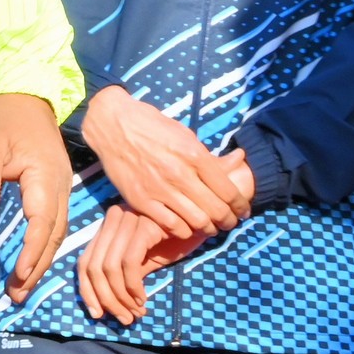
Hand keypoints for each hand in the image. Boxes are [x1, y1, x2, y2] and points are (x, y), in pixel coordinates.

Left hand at [0, 92, 72, 299]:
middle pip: (53, 234)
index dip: (33, 251)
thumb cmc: (2, 121)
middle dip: (38, 267)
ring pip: (57, 232)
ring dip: (42, 260)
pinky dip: (44, 245)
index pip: (42, 222)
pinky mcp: (56, 189)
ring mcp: (62, 189)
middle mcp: (60, 187)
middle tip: (19, 295)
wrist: (23, 99)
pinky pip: (55, 223)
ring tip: (24, 287)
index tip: (20, 275)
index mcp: (45, 177)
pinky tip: (33, 261)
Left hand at [71, 160, 241, 325]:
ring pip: (108, 268)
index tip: (98, 313)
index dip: (87, 291)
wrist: (208, 214)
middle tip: (123, 319)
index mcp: (108, 227)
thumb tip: (108, 301)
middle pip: (92, 267)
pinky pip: (128, 263)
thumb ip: (126, 272)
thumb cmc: (180, 236)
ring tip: (135, 313)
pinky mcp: (143, 225)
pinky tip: (143, 299)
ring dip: (120, 298)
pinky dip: (132, 287)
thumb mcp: (149, 257)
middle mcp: (112, 221)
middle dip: (105, 299)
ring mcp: (126, 220)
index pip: (84, 262)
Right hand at [79, 84, 248, 244]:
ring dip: (209, 228)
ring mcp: (159, 189)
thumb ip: (208, 157)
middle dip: (228, 221)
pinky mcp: (141, 199)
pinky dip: (184, 230)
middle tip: (229, 222)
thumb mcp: (185, 135)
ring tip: (209, 227)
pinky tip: (185, 226)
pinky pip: (172, 225)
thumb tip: (236, 163)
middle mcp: (180, 174)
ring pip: (197, 221)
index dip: (241, 206)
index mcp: (195, 155)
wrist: (111, 123)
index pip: (228, 191)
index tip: (242, 211)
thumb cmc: (151, 126)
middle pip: (217, 210)